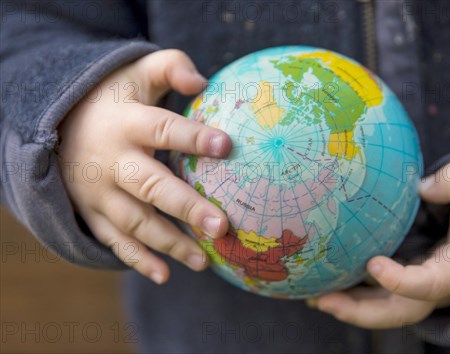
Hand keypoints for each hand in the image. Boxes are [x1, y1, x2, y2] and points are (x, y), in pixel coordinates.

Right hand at [58, 50, 230, 283]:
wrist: (57, 124)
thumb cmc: (115, 98)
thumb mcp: (137, 73)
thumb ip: (170, 67)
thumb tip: (202, 81)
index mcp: (127, 123)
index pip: (164, 129)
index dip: (193, 137)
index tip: (227, 145)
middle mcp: (112, 160)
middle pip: (151, 186)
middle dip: (186, 207)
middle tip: (221, 225)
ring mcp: (99, 191)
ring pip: (135, 222)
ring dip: (169, 243)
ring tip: (204, 261)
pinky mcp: (92, 213)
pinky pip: (114, 241)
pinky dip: (137, 260)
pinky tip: (164, 275)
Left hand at [308, 162, 449, 328]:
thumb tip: (423, 187)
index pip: (432, 285)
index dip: (403, 282)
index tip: (373, 264)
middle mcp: (438, 286)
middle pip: (400, 311)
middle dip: (360, 311)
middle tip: (323, 300)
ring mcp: (420, 289)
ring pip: (384, 309)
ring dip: (348, 307)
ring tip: (310, 297)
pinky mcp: (406, 282)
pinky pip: (378, 296)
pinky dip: (352, 294)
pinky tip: (321, 284)